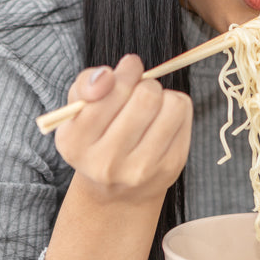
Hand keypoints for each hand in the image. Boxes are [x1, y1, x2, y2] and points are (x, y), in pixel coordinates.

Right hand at [53, 54, 192, 205]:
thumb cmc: (97, 136)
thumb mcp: (79, 109)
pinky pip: (184, 115)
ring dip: (164, 95)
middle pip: (146, 96)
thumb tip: (106, 77)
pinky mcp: (170, 167)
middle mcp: (106, 162)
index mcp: (75, 143)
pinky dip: (176, 108)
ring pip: (171, 104)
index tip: (129, 70)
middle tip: (139, 91)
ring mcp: (141, 169)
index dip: (126, 72)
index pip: (109, 91)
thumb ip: (86, 84)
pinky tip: (162, 120)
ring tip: (152, 106)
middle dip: (145, 84)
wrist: (115, 189)